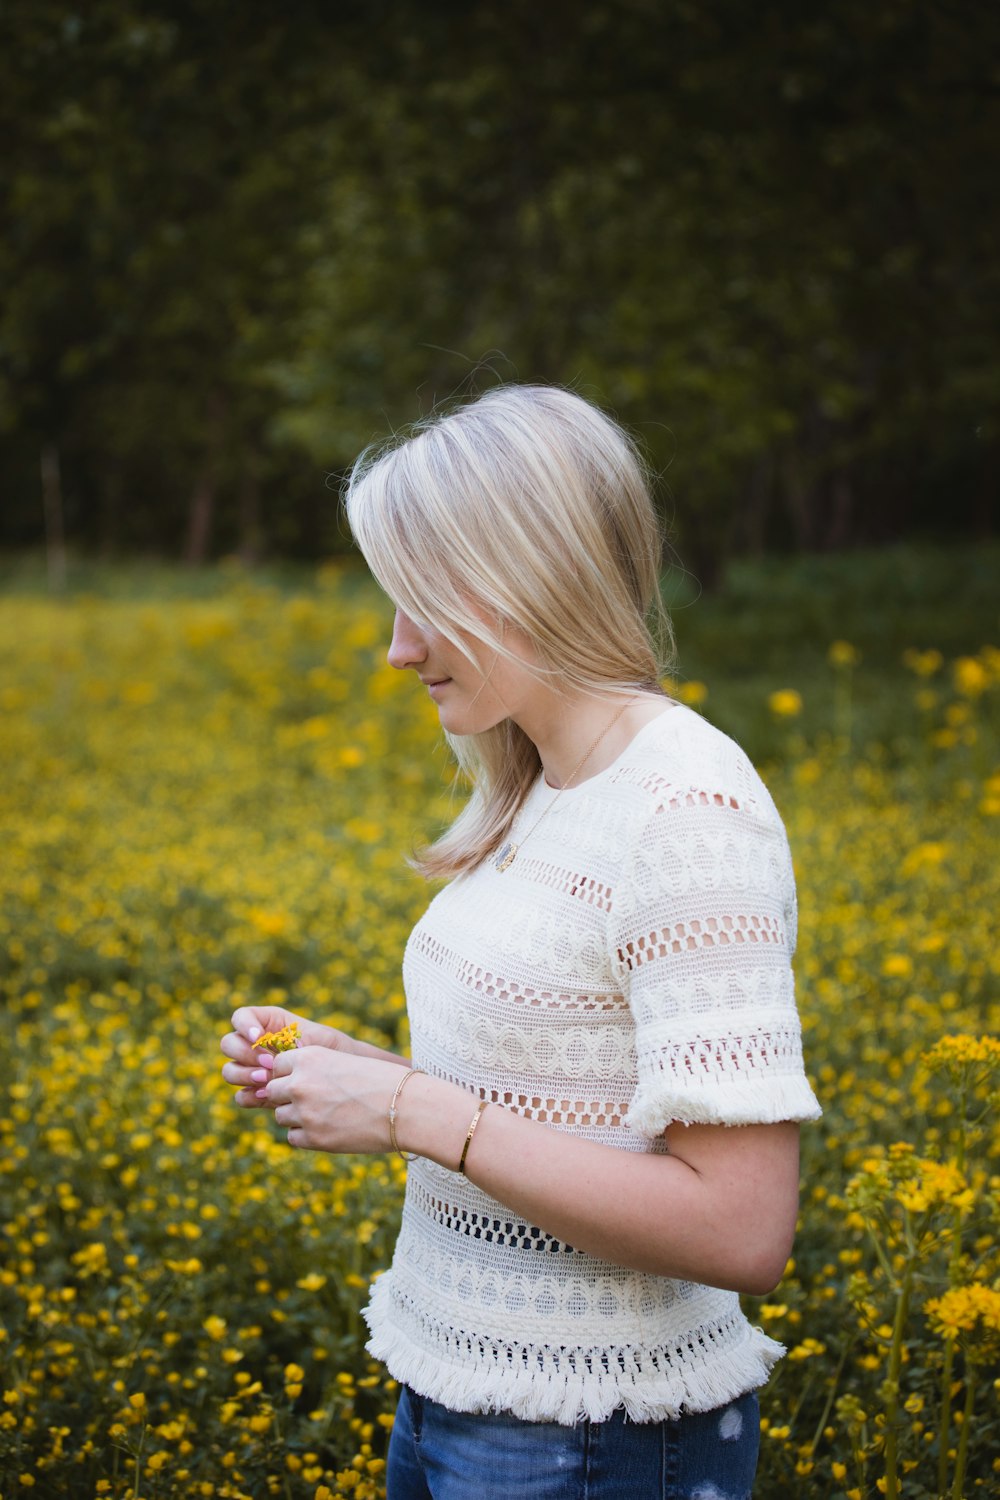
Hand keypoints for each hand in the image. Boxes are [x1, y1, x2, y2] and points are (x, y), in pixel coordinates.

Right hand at [220, 1004, 354, 1109]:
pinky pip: (241, 1096)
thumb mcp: (317, 1041)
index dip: (244, 1025)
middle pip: (229, 1044)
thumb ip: (291, 1046)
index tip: (259, 1037)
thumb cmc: (334, 1051)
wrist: (344, 1079)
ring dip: (243, 1075)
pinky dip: (248, 1096)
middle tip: (268, 1063)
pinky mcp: (258, 1092)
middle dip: (245, 1053)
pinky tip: (265, 1095)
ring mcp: (254, 1070)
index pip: (241, 1017)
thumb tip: (268, 1064)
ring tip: (267, 1080)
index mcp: (269, 1023)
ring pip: (230, 1070)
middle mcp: (256, 1046)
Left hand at [264, 1048, 407, 1152]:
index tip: (304, 1080)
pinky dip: (306, 1136)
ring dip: (296, 1117)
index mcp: (309, 1057)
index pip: (277, 1066)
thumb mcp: (345, 1061)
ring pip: (280, 1116)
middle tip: (312, 1101)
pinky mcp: (313, 1139)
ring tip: (325, 1115)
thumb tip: (291, 1082)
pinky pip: (293, 1137)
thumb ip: (316, 1070)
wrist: (406, 1107)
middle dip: (287, 1096)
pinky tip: (329, 1130)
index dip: (289, 1074)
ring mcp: (304, 1113)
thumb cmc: (382, 1080)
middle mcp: (300, 1083)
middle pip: (272, 1091)